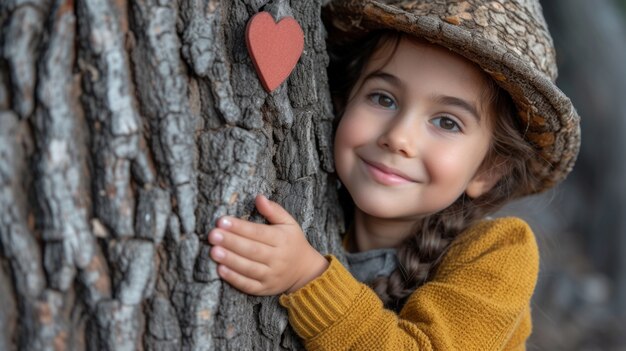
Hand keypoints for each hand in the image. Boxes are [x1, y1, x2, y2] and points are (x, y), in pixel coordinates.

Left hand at [208, 195, 328, 294]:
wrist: (305, 271)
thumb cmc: (292, 242)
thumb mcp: (289, 223)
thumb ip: (274, 210)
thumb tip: (258, 197)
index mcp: (282, 240)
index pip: (258, 232)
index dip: (240, 227)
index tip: (222, 221)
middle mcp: (278, 258)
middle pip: (252, 250)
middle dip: (231, 242)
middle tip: (213, 235)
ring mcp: (271, 275)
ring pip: (249, 268)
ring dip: (230, 260)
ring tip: (213, 251)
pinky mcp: (265, 289)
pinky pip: (248, 285)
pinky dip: (234, 279)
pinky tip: (221, 270)